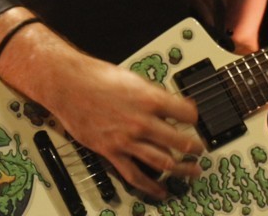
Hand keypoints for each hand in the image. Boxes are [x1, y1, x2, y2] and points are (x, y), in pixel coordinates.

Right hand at [42, 54, 203, 198]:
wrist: (68, 84)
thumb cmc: (95, 76)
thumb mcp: (132, 77)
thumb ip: (151, 93)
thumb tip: (165, 101)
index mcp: (150, 99)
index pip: (186, 113)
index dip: (195, 118)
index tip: (196, 121)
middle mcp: (142, 121)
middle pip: (180, 141)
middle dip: (194, 148)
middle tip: (200, 150)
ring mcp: (127, 139)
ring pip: (163, 161)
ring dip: (181, 169)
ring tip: (192, 171)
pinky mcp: (112, 151)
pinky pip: (135, 175)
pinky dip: (150, 186)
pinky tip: (161, 191)